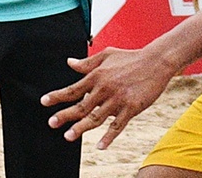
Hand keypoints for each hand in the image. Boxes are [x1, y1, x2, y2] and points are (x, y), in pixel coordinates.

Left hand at [42, 44, 178, 148]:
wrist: (157, 60)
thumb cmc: (131, 57)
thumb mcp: (107, 55)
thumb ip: (87, 62)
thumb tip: (69, 63)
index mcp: (98, 75)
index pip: (73, 89)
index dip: (57, 96)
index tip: (44, 102)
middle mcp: (105, 88)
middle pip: (81, 106)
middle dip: (64, 115)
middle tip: (52, 123)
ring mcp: (118, 99)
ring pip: (96, 117)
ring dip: (81, 128)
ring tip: (68, 136)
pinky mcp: (131, 107)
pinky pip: (117, 126)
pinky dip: (109, 137)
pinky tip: (100, 146)